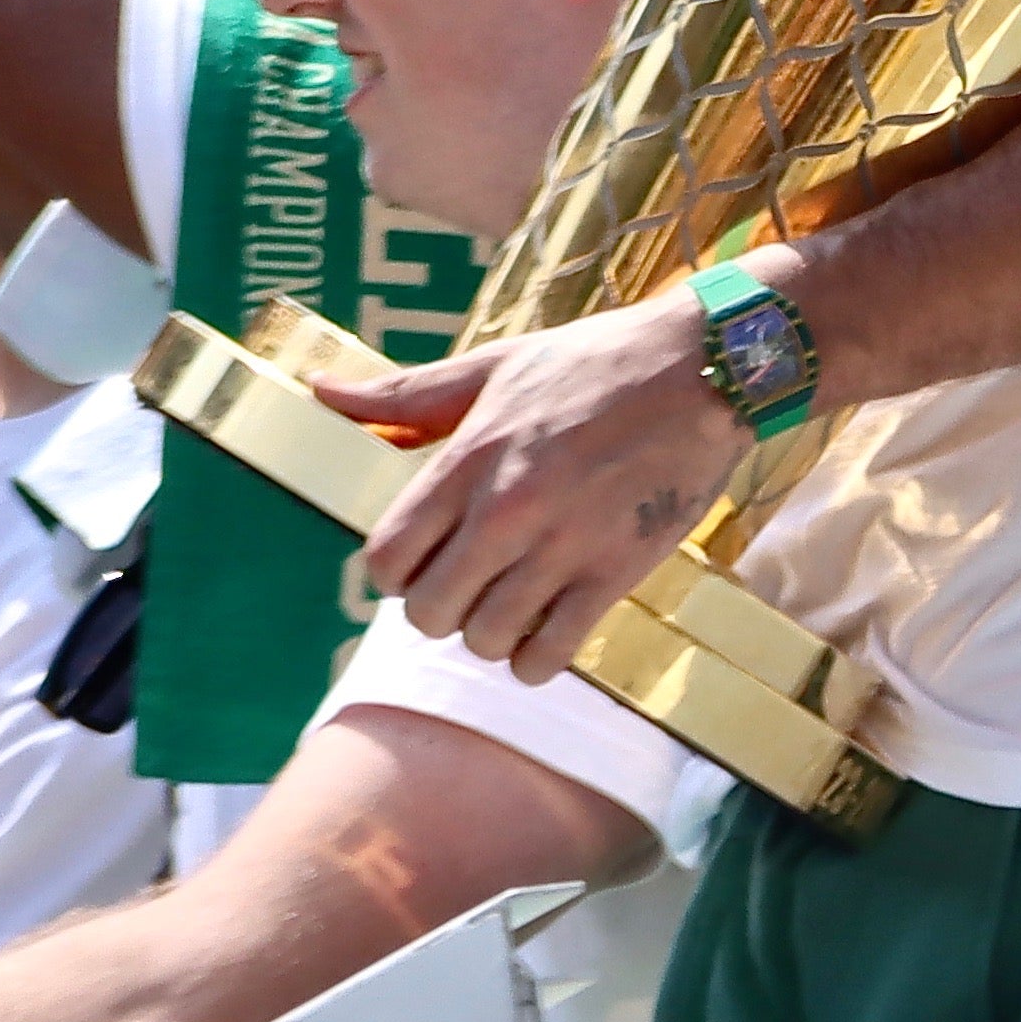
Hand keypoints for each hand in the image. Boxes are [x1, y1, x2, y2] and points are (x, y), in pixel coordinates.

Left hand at [313, 292, 742, 680]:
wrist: (699, 371)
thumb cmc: (591, 363)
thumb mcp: (492, 366)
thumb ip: (404, 394)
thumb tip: (321, 392)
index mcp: (470, 456)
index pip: (387, 556)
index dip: (392, 571)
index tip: (418, 558)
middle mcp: (508, 509)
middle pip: (428, 612)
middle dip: (437, 608)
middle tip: (464, 584)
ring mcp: (562, 546)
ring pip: (487, 640)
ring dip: (490, 634)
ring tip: (508, 601)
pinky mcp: (615, 574)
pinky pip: (550, 655)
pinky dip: (537, 658)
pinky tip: (546, 627)